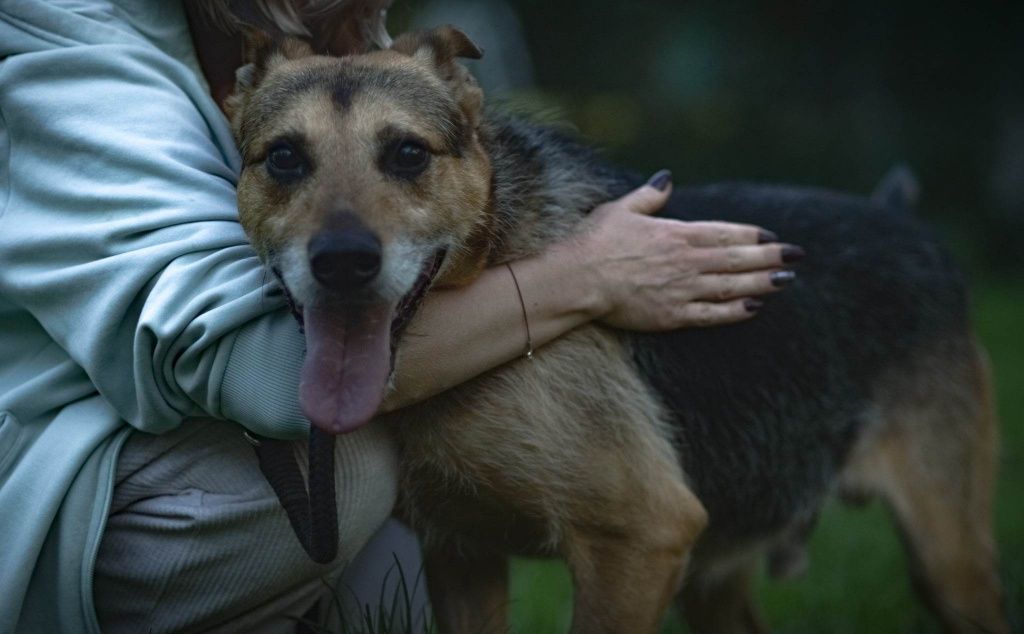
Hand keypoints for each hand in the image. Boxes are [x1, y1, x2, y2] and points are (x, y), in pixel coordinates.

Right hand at [561, 170, 800, 330]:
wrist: (578, 280)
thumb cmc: (594, 242)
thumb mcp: (621, 209)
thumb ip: (650, 196)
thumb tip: (667, 178)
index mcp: (677, 234)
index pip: (725, 233)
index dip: (752, 236)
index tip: (773, 237)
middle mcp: (687, 261)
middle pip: (737, 259)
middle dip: (770, 257)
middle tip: (797, 256)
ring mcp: (682, 290)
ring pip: (732, 286)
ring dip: (762, 282)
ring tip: (787, 280)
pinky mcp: (673, 315)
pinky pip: (712, 314)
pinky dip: (736, 311)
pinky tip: (755, 308)